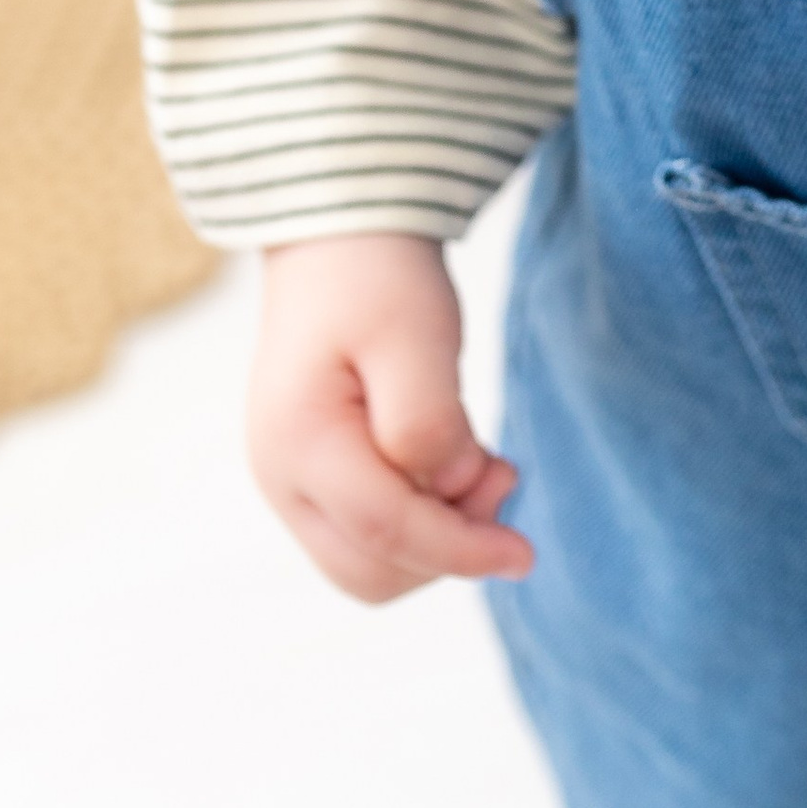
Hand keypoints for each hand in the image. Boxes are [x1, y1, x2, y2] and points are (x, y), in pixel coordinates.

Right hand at [249, 232, 531, 603]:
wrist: (340, 236)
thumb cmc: (377, 276)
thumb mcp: (415, 337)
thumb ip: (428, 426)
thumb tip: (449, 494)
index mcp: (298, 442)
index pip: (386, 534)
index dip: (461, 552)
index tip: (526, 553)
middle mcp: (280, 475)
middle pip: (370, 571)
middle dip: (447, 546)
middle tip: (501, 473)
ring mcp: (289, 479)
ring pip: (370, 560)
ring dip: (437, 532)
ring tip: (481, 459)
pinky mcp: (314, 473)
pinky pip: (370, 529)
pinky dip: (421, 514)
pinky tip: (454, 456)